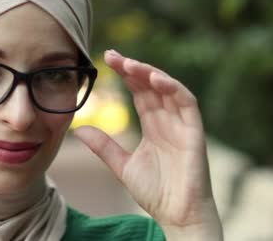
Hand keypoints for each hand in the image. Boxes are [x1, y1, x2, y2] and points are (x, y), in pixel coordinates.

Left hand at [73, 50, 222, 239]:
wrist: (177, 216)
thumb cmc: (156, 192)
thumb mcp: (122, 165)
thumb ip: (103, 146)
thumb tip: (78, 129)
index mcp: (154, 126)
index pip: (139, 93)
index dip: (125, 75)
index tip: (106, 61)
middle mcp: (168, 121)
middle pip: (151, 86)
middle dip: (133, 68)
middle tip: (111, 55)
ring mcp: (182, 125)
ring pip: (168, 89)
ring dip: (150, 73)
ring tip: (129, 64)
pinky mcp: (195, 132)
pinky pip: (187, 103)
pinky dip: (173, 88)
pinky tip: (155, 79)